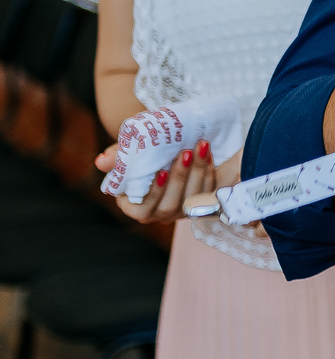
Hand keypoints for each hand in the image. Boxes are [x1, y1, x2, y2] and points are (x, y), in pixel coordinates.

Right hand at [95, 139, 239, 225]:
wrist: (166, 146)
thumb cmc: (142, 151)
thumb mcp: (129, 150)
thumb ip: (117, 157)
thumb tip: (101, 162)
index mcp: (135, 205)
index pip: (142, 210)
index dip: (153, 193)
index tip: (161, 171)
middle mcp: (157, 213)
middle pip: (170, 205)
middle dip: (180, 178)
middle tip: (185, 152)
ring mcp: (179, 210)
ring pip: (192, 199)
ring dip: (198, 172)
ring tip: (200, 147)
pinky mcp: (199, 203)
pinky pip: (207, 193)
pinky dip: (208, 172)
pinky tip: (207, 153)